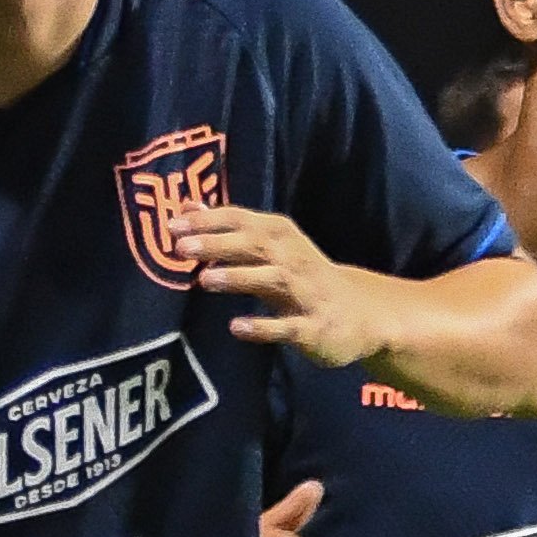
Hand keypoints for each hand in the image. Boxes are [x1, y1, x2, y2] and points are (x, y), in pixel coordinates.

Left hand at [176, 207, 389, 368]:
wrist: (363, 315)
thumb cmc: (305, 277)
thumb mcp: (270, 249)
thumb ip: (227, 229)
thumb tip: (187, 207)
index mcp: (282, 236)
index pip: (243, 220)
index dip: (209, 221)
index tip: (173, 225)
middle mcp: (296, 259)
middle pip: (256, 245)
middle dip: (218, 244)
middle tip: (181, 247)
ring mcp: (308, 294)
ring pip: (273, 279)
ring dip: (240, 277)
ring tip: (205, 280)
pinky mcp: (315, 328)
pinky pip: (288, 327)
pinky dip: (263, 327)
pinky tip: (237, 326)